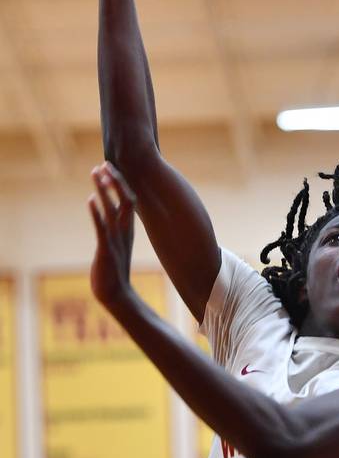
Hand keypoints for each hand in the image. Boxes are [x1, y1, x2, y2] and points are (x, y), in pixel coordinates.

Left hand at [88, 162, 136, 310]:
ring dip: (104, 191)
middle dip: (114, 181)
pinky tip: (90, 200)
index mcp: (128, 228)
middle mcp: (125, 231)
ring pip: (113, 210)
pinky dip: (97, 214)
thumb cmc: (113, 270)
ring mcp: (116, 240)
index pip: (128, 199)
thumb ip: (111, 225)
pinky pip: (102, 229)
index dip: (119, 182)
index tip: (110, 167)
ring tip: (96, 173)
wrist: (116, 294)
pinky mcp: (106, 250)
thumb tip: (101, 205)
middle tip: (104, 163)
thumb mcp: (115, 243)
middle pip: (124, 199)